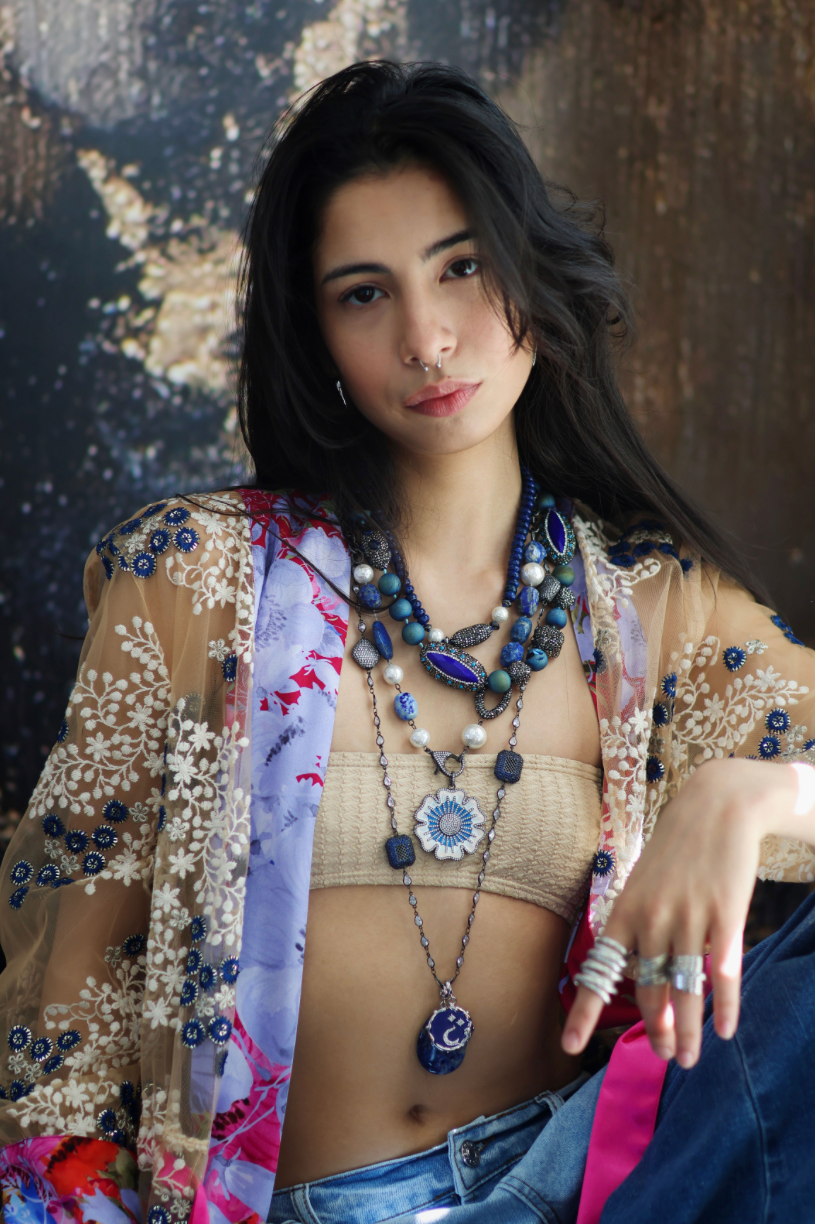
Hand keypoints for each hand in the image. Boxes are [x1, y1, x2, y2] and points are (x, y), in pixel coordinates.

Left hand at [561, 759, 801, 1067]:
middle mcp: (653, 919)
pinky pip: (723, 973)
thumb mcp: (645, 882)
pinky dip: (725, 1005)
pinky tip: (725, 1029)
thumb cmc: (677, 848)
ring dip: (685, 1031)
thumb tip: (644, 973)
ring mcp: (690, 919)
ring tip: (686, 1058)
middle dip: (654, 1029)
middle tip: (663, 1056)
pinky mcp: (726, 916)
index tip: (569, 1045)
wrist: (716, 806)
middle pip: (648, 990)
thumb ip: (642, 927)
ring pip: (684, 990)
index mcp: (625, 911)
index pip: (601, 970)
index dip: (584, 1010)